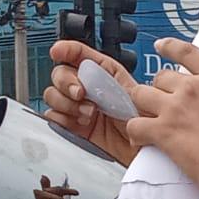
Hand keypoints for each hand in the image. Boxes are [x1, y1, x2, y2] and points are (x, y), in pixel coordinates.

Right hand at [44, 41, 140, 167]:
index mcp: (104, 73)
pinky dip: (61, 119)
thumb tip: (86, 77)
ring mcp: (78, 107)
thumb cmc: (146, 123)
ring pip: (53, 94)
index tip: (58, 52)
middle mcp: (88, 87)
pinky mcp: (73, 127)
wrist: (145, 149)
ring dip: (66, 103)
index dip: (65, 49)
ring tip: (88, 114)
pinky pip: (53, 117)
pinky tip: (79, 123)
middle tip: (81, 94)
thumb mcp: (133, 95)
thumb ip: (109, 82)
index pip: (79, 54)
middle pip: (60, 73)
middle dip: (67, 82)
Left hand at [124, 38, 198, 197]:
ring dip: (141, 103)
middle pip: (161, 76)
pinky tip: (138, 138)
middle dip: (160, 87)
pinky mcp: (163, 132)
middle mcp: (193, 87)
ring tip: (145, 114)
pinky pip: (135, 125)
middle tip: (164, 99)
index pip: (187, 52)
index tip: (160, 47)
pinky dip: (135, 131)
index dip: (170, 47)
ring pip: (142, 94)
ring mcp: (175, 108)